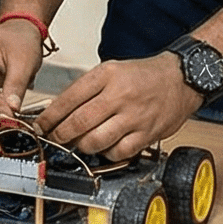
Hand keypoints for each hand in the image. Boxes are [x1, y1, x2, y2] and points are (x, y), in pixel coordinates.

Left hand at [33, 54, 202, 160]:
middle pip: (79, 122)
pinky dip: (105, 154)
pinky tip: (103, 148)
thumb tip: (60, 111)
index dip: (50, 117)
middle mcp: (119, 95)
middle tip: (54, 139)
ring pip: (95, 141)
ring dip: (81, 146)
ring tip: (77, 143)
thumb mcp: (112, 70)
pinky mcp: (146, 134)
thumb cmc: (144, 75)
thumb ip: (87, 89)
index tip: (41, 126)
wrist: (181, 79)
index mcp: (107, 75)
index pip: (69, 98)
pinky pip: (118, 152)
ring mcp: (133, 117)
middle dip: (60, 135)